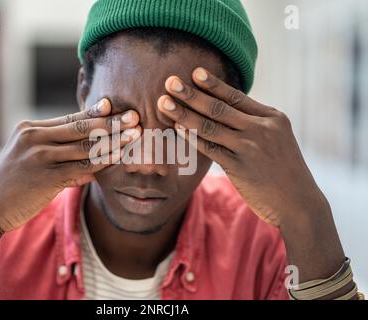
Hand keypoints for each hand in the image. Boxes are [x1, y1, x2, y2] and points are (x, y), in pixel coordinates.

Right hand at [0, 99, 140, 232]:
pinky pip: (82, 167)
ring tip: (135, 136)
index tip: (117, 106)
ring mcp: (40, 156)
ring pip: (85, 146)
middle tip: (135, 117)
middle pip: (81, 127)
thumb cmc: (12, 185)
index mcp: (29, 129)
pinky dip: (102, 162)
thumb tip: (91, 169)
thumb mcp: (29, 161)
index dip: (96, 113)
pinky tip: (118, 157)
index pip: (70, 118)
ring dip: (113, 141)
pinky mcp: (47, 176)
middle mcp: (34, 137)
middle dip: (111, 122)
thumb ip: (58, 159)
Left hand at [157, 67, 329, 226]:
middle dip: (191, 94)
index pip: (236, 96)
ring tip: (163, 103)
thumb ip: (255, 124)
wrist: (299, 203)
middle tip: (169, 81)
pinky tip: (176, 127)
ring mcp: (250, 146)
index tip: (194, 72)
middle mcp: (262, 128)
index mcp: (272, 118)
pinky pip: (209, 147)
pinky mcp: (240, 166)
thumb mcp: (278, 140)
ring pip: (209, 125)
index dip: (213, 84)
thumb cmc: (283, 171)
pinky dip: (191, 136)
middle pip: (219, 107)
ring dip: (183, 113)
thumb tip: (227, 111)